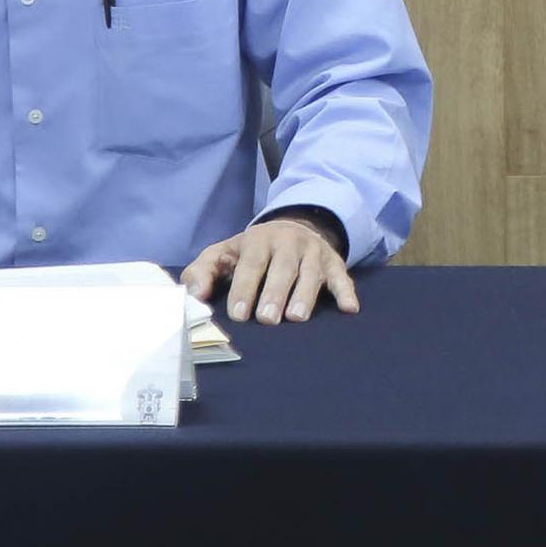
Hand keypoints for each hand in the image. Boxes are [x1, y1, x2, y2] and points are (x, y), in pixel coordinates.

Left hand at [182, 212, 356, 324]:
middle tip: (267, 319)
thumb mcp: (223, 253)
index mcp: (259, 240)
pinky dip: (346, 292)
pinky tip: (350, 309)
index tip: (238, 314)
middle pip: (282, 269)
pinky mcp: (334, 263)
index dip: (244, 288)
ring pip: (311, 273)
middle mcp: (289, 243)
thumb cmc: (252, 251)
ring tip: (296, 318)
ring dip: (305, 295)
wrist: (293, 227)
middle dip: (274, 294)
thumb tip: (195, 295)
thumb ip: (202, 272)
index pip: (251, 264)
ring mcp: (314, 252)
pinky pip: (342, 277)